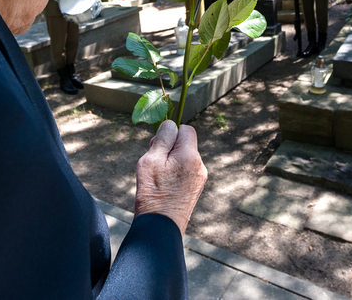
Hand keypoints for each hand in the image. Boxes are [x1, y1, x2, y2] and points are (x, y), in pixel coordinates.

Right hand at [134, 120, 207, 235]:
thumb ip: (163, 138)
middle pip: (185, 144)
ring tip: (158, 176)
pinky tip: (164, 185)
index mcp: (190, 155)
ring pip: (184, 158)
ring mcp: (199, 178)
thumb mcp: (152, 159)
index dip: (171, 133)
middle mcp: (200, 165)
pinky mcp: (196, 189)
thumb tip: (171, 124)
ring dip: (171, 161)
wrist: (161, 226)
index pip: (186, 129)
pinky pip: (186, 171)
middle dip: (170, 147)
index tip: (158, 145)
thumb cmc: (153, 191)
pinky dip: (175, 173)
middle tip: (154, 161)